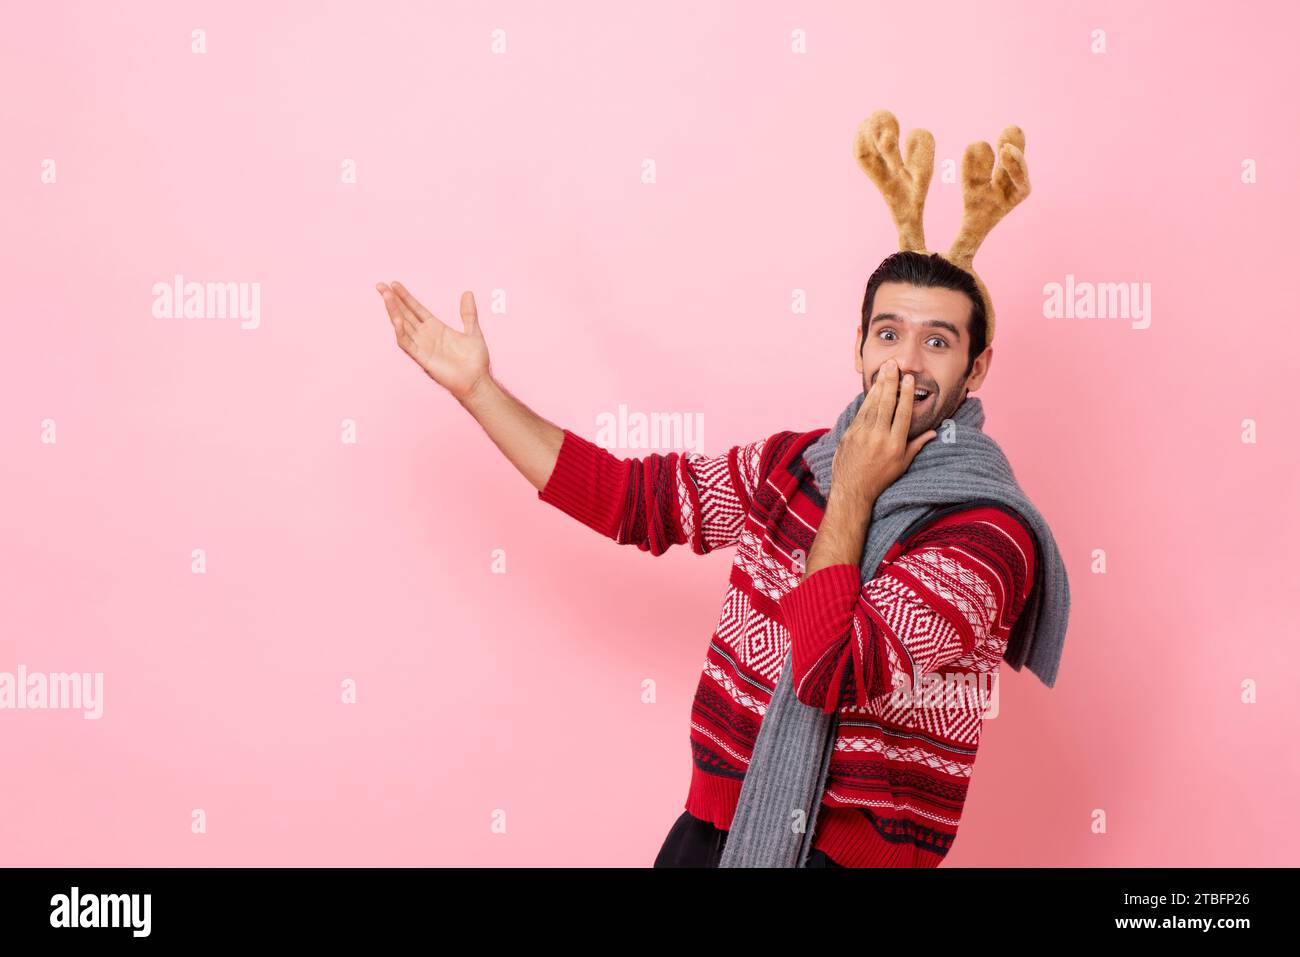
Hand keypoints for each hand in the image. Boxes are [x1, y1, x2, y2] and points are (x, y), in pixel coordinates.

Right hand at [377, 281, 490, 399]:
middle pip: (405, 314)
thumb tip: (468, 292)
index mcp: (436, 328)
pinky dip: (401, 332)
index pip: (415, 309)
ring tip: (385, 296)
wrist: (477, 381)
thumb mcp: (473, 332)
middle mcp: (426, 336)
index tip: (394, 284)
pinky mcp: (422, 358)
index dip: (405, 297)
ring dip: (393, 311)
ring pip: (402, 326)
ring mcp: (422, 346)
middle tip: (380, 285)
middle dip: (392, 300)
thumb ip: (468, 313)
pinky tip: (397, 320)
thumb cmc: (475, 361)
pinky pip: (408, 344)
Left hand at [830, 358, 936, 501]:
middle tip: (894, 364)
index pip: (903, 413)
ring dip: (879, 386)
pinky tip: (873, 388)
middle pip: (886, 404)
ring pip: (873, 405)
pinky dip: (868, 398)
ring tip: (885, 370)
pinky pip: (861, 412)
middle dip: (891, 382)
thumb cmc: (880, 479)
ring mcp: (862, 434)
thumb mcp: (902, 464)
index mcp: (895, 444)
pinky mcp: (850, 434)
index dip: (906, 394)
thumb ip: (917, 445)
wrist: (852, 490)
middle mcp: (878, 437)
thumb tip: (934, 433)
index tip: (909, 379)